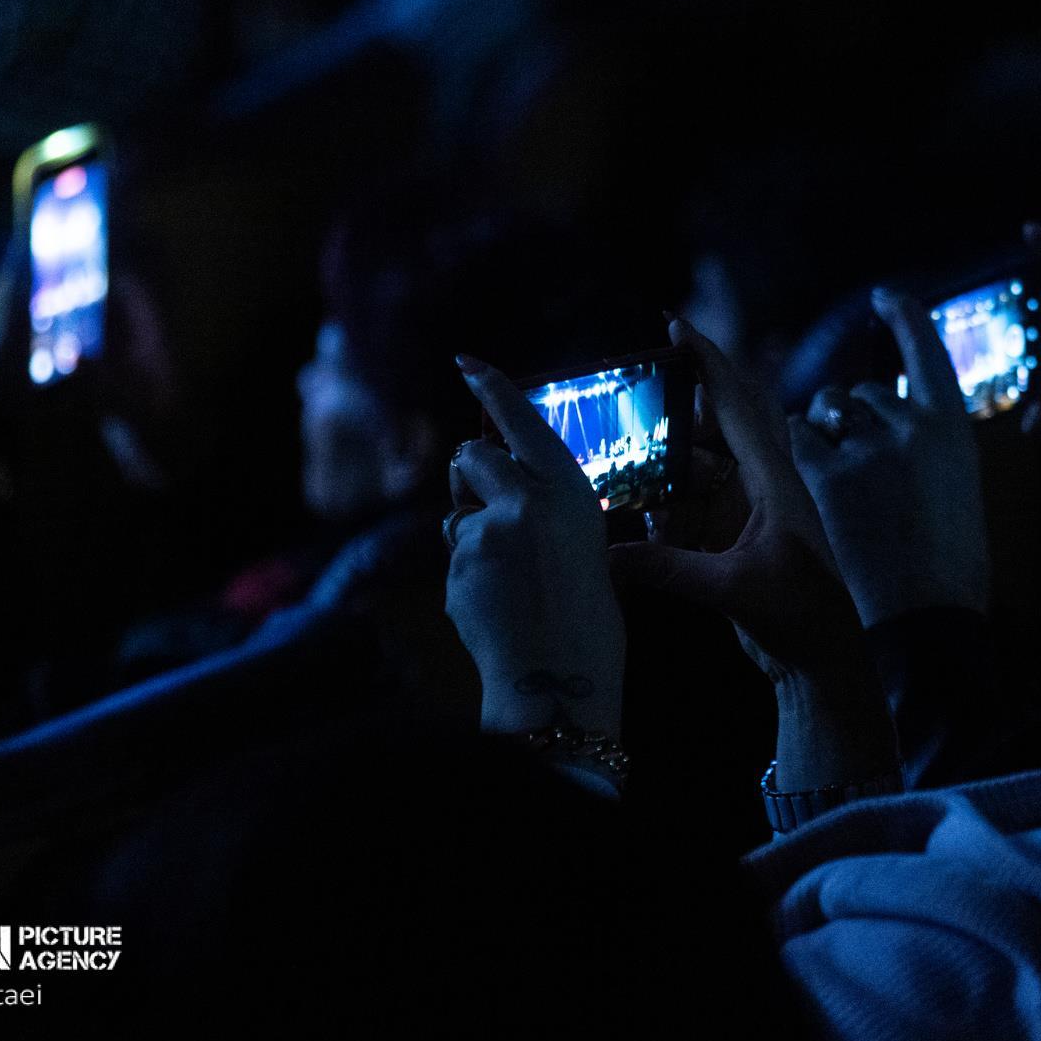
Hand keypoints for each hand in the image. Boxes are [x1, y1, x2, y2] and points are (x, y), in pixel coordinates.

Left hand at [444, 355, 625, 736]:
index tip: (465, 362)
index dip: (491, 387)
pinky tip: (493, 603)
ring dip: (469, 531)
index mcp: (572, 490)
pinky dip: (466, 573)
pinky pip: (453, 555)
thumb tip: (502, 493)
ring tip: (505, 576)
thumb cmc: (587, 620)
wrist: (562, 678)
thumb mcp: (585, 546)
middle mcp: (529, 498)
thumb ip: (547, 510)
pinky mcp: (460, 562)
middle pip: (473, 457)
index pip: (523, 421)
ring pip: (457, 511)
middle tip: (486, 509)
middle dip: (470, 475)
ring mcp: (490, 529)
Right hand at [609, 319, 895, 792]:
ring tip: (630, 460)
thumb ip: (670, 568)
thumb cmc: (798, 617)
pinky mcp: (732, 537)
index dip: (707, 362)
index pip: (738, 403)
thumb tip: (609, 554)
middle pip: (716, 423)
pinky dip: (666, 501)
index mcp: (774, 479)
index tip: (674, 326)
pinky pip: (690, 502)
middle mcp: (761, 484)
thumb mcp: (734, 589)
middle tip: (634, 396)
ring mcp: (747, 509)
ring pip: (699, 463)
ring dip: (668, 461)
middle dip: (679, 407)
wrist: (822, 661)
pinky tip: (643, 515)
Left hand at [792, 288, 987, 627]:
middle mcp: (908, 425)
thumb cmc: (947, 563)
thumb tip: (887, 424)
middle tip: (860, 471)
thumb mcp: (954, 488)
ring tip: (841, 482)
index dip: (904, 317)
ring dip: (823, 434)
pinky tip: (816, 482)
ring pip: (825, 411)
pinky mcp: (826, 471)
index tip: (886, 296)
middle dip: (850, 419)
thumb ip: (923, 446)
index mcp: (950, 426)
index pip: (925, 351)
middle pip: (860, 393)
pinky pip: (798, 436)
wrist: (926, 614)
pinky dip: (800, 451)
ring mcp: (865, 446)